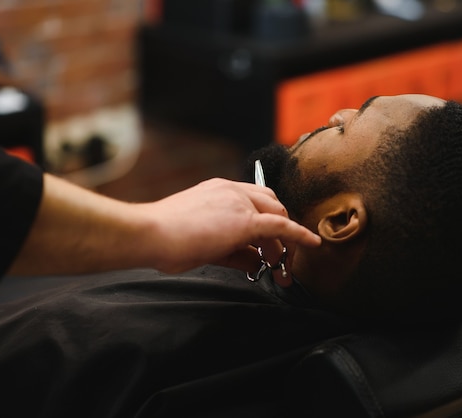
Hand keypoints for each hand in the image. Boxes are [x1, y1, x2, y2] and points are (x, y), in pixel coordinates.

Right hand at [138, 178, 319, 276]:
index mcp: (220, 191)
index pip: (255, 202)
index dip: (267, 224)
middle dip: (281, 232)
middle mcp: (232, 190)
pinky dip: (299, 235)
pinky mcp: (245, 219)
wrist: (150, 234)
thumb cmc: (166, 239)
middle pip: (272, 205)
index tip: (269, 245)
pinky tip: (311, 244)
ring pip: (277, 216)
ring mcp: (239, 201)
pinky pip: (281, 226)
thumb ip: (235, 253)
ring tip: (282, 268)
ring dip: (285, 243)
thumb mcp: (206, 245)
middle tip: (279, 260)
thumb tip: (257, 264)